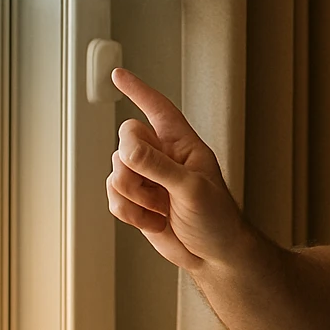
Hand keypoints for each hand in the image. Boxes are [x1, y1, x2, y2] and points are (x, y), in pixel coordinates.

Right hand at [107, 67, 240, 270]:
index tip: (118, 75)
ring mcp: (147, 179)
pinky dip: (129, 213)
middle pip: (126, 139)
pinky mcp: (136, 201)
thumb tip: (127, 149)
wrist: (213, 254)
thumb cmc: (217, 217)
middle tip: (157, 187)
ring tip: (161, 208)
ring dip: (135, 196)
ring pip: (115, 171)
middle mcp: (163, 156)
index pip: (158, 109)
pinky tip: (153, 221)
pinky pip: (113, 197)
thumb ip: (159, 167)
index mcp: (183, 144)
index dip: (139, 91)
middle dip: (134, 164)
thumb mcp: (192, 189)